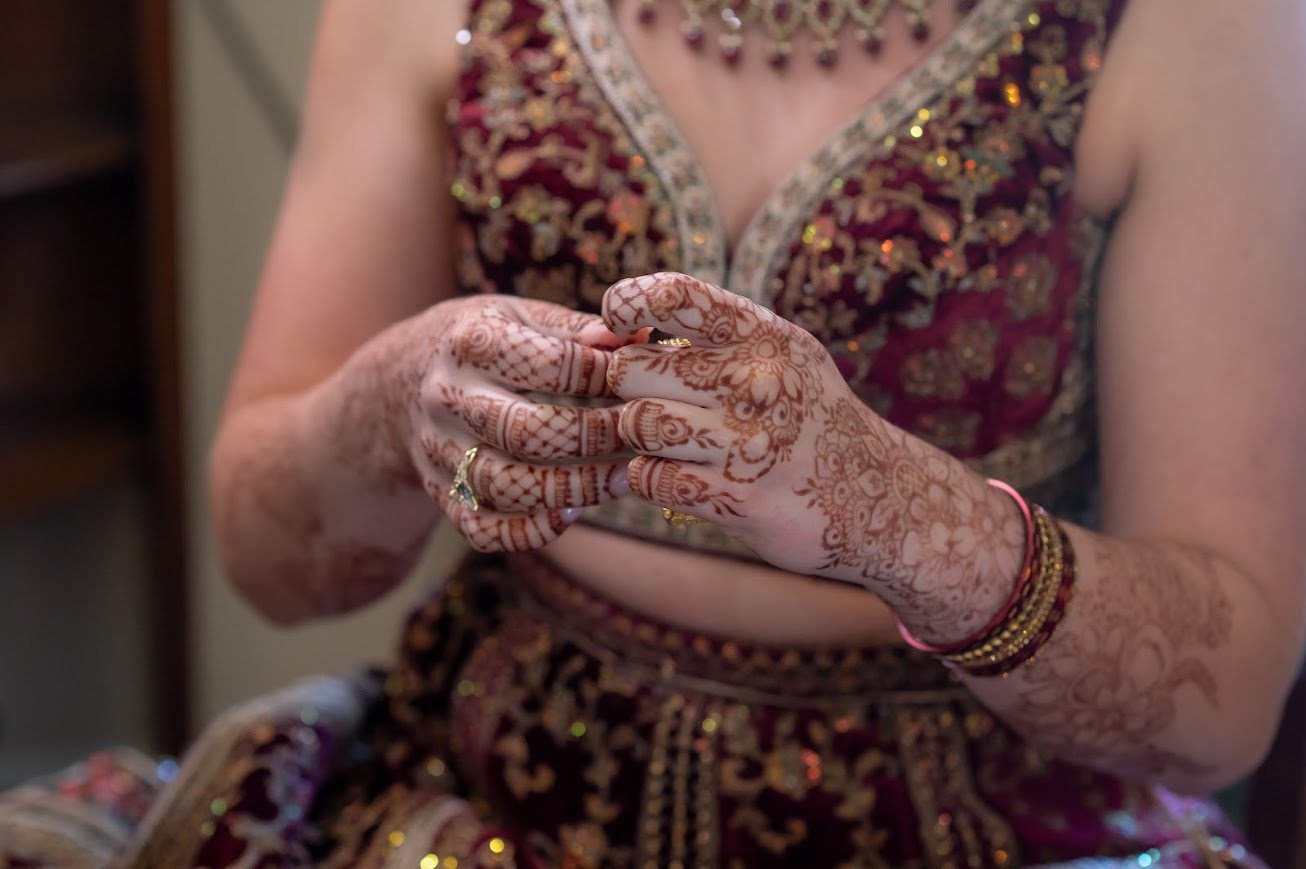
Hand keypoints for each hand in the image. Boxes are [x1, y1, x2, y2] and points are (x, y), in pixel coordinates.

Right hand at [410, 296, 630, 551]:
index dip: (606, 376)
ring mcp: (439, 448)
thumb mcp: (516, 315)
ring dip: (574, 489)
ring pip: (506, 485)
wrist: (397, 377)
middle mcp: (448, 396)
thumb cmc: (481, 340)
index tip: (643, 382)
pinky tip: (570, 514)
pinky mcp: (438, 490)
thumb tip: (636, 338)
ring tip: (624, 478)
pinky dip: (528, 531)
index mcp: (473, 341)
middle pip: (526, 431)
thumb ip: (574, 329)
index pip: (550, 365)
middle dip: (596, 438)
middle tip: (643, 435)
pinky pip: (480, 528)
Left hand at [602, 273, 1022, 623]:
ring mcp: (748, 444)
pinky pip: (650, 479)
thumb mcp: (780, 354)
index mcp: (764, 336)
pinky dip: (650, 480)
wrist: (878, 497)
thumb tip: (609, 331)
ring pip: (637, 425)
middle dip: (628, 388)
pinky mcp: (738, 499)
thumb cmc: (807, 415)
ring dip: (638, 439)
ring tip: (667, 443)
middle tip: (654, 402)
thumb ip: (710, 334)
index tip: (618, 325)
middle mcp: (756, 383)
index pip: (674, 296)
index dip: (627, 302)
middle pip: (633, 370)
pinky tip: (678, 478)